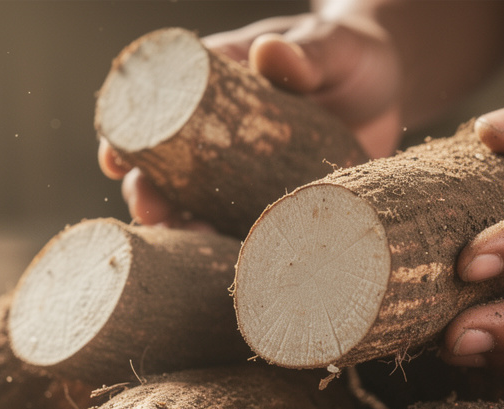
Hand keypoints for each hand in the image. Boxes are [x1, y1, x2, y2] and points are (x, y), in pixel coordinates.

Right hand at [98, 14, 401, 227]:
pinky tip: (226, 268)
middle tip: (150, 214)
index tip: (114, 157)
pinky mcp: (272, 202)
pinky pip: (243, 229)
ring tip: (183, 248)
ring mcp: (243, 173)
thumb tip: (270, 55)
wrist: (390, 91)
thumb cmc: (350, 54)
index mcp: (215, 83)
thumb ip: (307, 52)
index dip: (130, 134)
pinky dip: (232, 250)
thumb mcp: (333, 46)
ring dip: (185, 230)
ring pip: (198, 205)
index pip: (159, 107)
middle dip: (149, 192)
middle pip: (168, 166)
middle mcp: (219, 132)